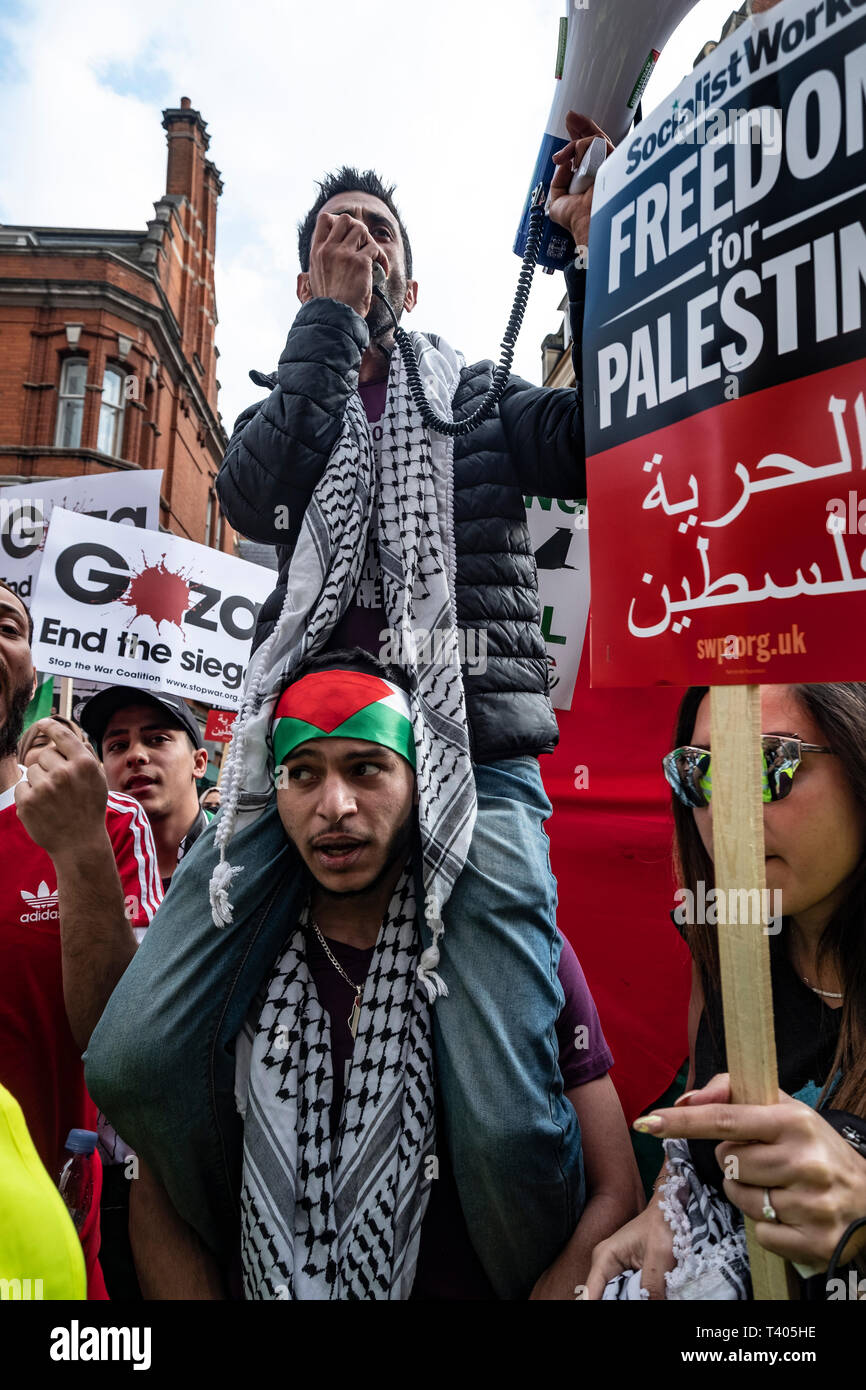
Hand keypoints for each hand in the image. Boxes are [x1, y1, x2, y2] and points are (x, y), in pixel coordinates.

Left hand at [15, 719, 108, 860]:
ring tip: (53, 800)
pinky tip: (43, 808)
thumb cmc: (89, 810)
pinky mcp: (27, 802)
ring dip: (39, 782)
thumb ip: (85, 757)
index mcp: (84, 764)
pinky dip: (28, 796)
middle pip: (44, 755)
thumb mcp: (97, 781)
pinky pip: (21, 786)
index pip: (62, 735)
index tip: (42, 723)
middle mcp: (64, 773)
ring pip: (31, 771)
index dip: (50, 726)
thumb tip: (72, 736)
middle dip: (49, 767)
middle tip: (61, 788)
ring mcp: (44, 788)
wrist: (79, 844)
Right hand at [306, 210, 386, 316]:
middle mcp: (329, 249)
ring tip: (373, 258)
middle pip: (346, 219)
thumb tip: (333, 250)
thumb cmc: (330, 303)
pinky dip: (381, 259)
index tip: (347, 234)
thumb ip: (324, 260)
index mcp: (317, 252)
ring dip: (370, 242)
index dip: (338, 222)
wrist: (336, 317)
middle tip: (363, 245)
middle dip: (357, 229)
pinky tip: (382, 270)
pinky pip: (375, 249)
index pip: (324, 220)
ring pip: (361, 229)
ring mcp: (344, 254)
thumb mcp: (317, 277)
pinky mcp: (360, 262)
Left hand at [548, 111, 614, 253]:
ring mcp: (609, 164)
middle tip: (570, 118)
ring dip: (574, 147)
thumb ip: (557, 181)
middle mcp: (601, 170)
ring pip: (593, 140)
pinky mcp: (615, 159)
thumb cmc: (577, 219)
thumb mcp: (557, 200)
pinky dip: (583, 149)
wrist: (589, 223)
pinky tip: (577, 163)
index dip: (577, 138)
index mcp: (588, 179)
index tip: (570, 126)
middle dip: (580, 126)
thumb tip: (563, 162)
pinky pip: (598, 142)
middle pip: (595, 139)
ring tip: (564, 159)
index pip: (586, 153)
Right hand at [584, 1192, 674, 1299]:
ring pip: (613, 1297)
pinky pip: (624, 1294)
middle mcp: (604, 1265)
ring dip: (627, 1298)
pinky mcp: (626, 1276)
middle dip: (615, 1302)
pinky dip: (633, 1297)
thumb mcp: (658, 1258)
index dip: (593, 1304)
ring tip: (646, 1291)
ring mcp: (614, 1271)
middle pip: (602, 1297)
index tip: (608, 1305)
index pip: (591, 1292)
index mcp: (604, 1257)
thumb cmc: (661, 1226)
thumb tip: (650, 1305)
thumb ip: (651, 1287)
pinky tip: (644, 1295)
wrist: (670, 1212)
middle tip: (638, 1297)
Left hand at [636, 1073, 865, 1269]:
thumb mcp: (785, 1111)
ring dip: (748, 1194)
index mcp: (794, 1122)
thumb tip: (688, 1099)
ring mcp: (811, 1203)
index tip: (647, 1121)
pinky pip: (760, 1235)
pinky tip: (792, 1215)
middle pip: (727, 1163)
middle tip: (768, 1162)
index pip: (724, 1120)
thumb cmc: (815, 1148)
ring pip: (739, 1198)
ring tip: (780, 1188)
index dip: (682, 1121)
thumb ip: (734, 1095)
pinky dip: (768, 1228)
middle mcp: (805, 1160)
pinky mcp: (815, 1240)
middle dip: (736, 1163)